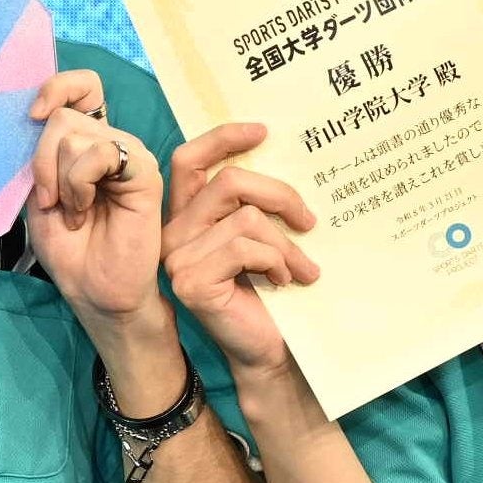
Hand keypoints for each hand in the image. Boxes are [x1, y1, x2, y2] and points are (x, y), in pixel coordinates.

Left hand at [22, 69, 162, 324]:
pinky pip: (98, 154)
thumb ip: (39, 155)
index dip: (56, 88)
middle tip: (49, 201)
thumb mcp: (38, 194)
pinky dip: (77, 184)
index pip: (82, 87)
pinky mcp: (143, 172)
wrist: (94, 290)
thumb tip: (36, 115)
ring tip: (73, 212)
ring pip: (75, 135)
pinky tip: (84, 211)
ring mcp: (129, 155)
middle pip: (64, 115)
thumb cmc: (69, 248)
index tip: (33, 116)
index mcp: (88, 143)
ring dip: (59, 180)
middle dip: (41, 161)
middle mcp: (111, 142)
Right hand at [160, 124, 320, 376]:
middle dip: (280, 195)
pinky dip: (276, 261)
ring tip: (302, 269)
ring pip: (246, 218)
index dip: (222, 137)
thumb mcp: (263, 237)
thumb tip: (280, 152)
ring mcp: (178, 258)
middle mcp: (173, 233)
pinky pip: (245, 247)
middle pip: (228, 181)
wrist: (271, 351)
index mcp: (187, 216)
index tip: (265, 131)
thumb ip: (255, 203)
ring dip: (286, 244)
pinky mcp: (191, 281)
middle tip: (309, 221)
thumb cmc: (272, 295)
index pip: (189, 160)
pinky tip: (283, 282)